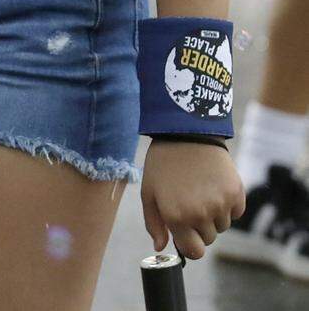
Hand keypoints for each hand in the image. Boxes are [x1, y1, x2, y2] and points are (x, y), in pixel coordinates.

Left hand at [141, 140, 245, 259]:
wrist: (185, 132)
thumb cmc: (163, 162)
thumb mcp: (149, 191)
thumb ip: (153, 223)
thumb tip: (160, 247)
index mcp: (177, 217)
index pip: (194, 252)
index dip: (190, 243)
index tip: (186, 231)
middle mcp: (200, 215)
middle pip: (208, 239)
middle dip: (199, 226)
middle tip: (190, 200)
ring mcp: (220, 205)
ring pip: (222, 225)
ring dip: (214, 214)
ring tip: (200, 189)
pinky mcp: (236, 193)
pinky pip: (236, 212)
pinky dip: (228, 203)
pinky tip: (214, 184)